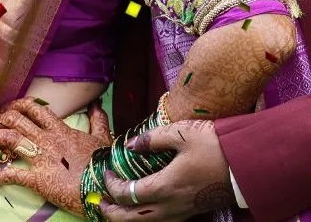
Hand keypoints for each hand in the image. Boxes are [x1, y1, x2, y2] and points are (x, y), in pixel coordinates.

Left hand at [0, 97, 111, 213]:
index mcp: (61, 129)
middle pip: (18, 120)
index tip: (7, 107)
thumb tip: (96, 105)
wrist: (104, 186)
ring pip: (12, 140)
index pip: (35, 109)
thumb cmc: (104, 163)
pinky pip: (16, 175)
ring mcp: (42, 158)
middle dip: (0, 118)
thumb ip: (98, 120)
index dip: (17, 105)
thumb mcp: (103, 137)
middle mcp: (48, 139)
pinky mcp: (39, 180)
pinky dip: (3, 175)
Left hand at [100, 120, 234, 221]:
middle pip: (134, 219)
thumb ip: (153, 139)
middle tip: (101, 202)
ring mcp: (182, 212)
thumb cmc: (214, 147)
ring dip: (128, 218)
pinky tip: (144, 207)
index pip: (129, 195)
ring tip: (117, 208)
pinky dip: (146, 218)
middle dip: (113, 213)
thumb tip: (130, 144)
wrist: (245, 166)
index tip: (106, 172)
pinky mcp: (191, 212)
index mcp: (166, 187)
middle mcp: (172, 206)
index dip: (112, 186)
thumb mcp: (182, 134)